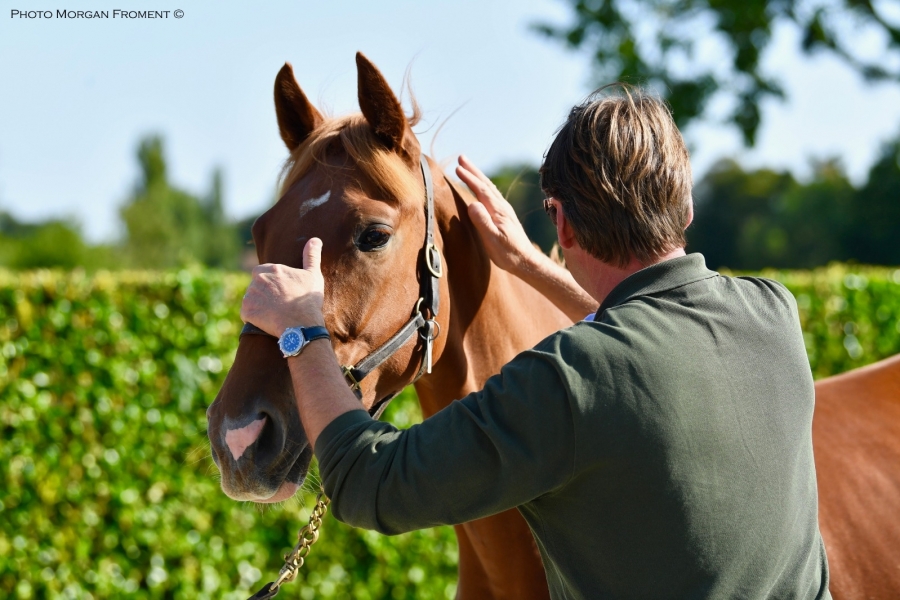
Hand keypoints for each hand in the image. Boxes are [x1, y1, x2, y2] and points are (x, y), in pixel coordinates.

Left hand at [240, 238, 325, 337]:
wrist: (301, 324)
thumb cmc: (308, 299)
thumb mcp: (313, 275)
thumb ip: (311, 256)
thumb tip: (315, 239)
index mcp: (272, 269)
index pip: (265, 272)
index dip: (274, 282)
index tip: (283, 291)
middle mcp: (258, 279)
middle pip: (257, 284)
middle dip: (265, 292)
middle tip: (279, 303)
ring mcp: (251, 295)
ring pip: (251, 298)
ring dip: (259, 304)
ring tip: (274, 312)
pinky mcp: (246, 311)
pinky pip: (247, 313)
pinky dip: (254, 317)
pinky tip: (267, 321)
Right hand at [456, 155, 540, 273]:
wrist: (526, 261)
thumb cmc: (508, 254)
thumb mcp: (493, 240)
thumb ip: (483, 222)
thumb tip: (472, 204)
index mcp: (498, 210)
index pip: (481, 190)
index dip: (469, 178)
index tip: (457, 167)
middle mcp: (502, 206)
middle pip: (486, 184)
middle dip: (473, 170)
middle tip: (461, 157)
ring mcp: (504, 210)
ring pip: (489, 187)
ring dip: (478, 175)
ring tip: (468, 166)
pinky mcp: (504, 215)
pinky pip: (491, 194)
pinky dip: (483, 185)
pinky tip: (481, 187)